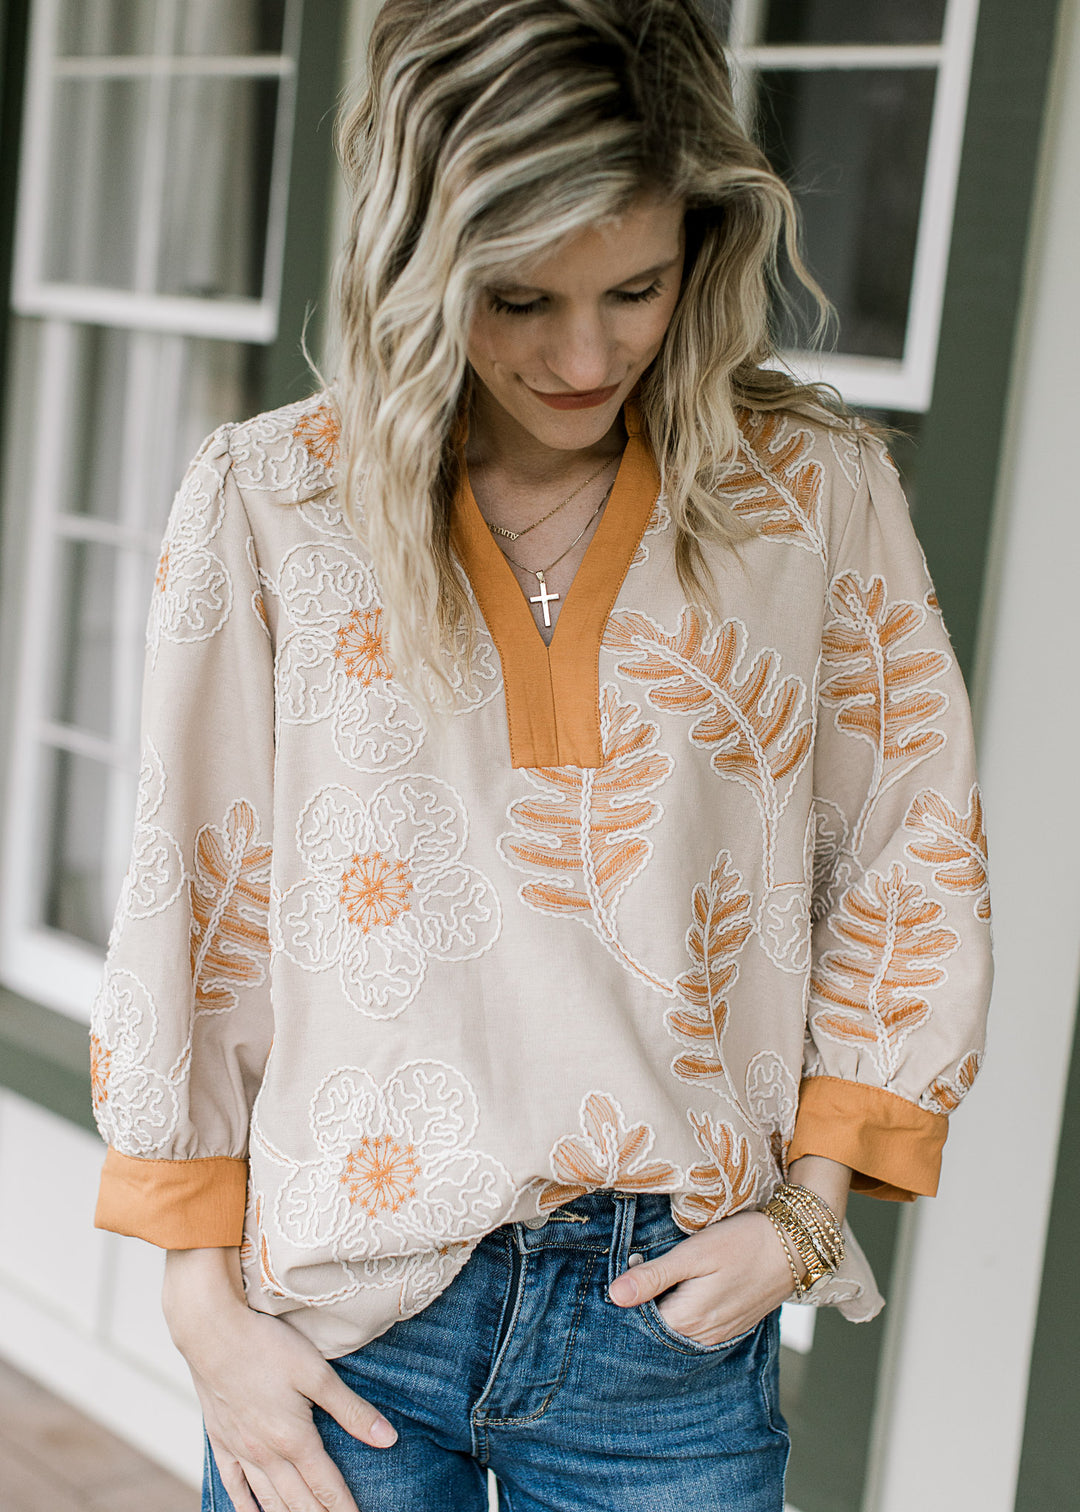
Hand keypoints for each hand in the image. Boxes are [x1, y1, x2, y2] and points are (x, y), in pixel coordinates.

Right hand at [163, 1248, 394, 1511]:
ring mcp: (240, 1450)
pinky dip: (246, 1508)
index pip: (327, 1487)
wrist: (210, 1331)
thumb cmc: (267, 1346)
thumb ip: (352, 1411)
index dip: (345, 1509)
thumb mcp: (317, 1373)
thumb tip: (388, 1439)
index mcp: (294, 1439)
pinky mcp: (220, 1441)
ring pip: (268, 1501)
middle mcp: (266, 1454)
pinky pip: (233, 1487)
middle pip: (299, 1502)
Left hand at [607, 1210, 795, 1346]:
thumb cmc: (741, 1243)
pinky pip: (694, 1330)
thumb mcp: (693, 1253)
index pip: (639, 1325)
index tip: (616, 1279)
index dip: (624, 1304)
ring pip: (675, 1332)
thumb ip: (654, 1276)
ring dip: (660, 1312)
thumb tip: (615, 1295)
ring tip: (650, 1283)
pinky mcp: (729, 1327)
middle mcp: (701, 1337)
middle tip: (630, 1278)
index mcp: (687, 1320)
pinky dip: (680, 1315)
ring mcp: (717, 1335)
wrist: (792, 1247)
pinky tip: (677, 1293)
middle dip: (640, 1309)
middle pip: (656, 1332)